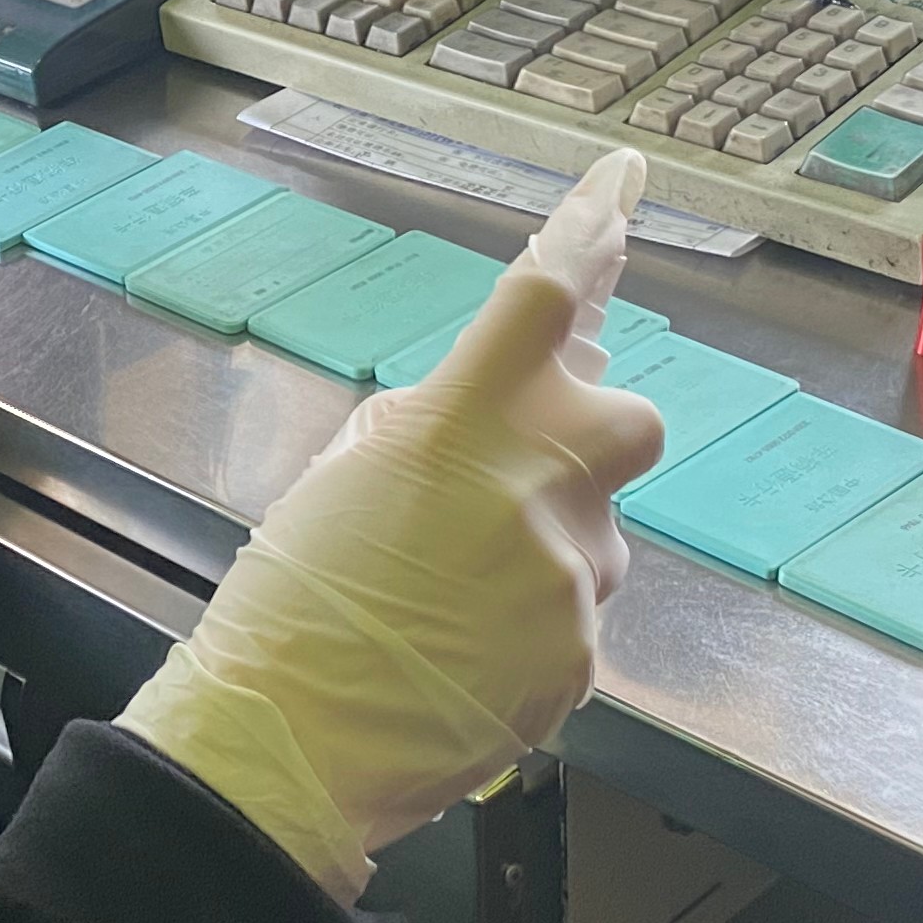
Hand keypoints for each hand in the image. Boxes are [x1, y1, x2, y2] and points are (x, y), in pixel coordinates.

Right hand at [120, 154, 667, 897]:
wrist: (293, 739)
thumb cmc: (296, 600)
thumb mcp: (347, 471)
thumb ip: (439, 424)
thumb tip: (499, 407)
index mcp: (460, 423)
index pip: (545, 298)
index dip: (593, 232)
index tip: (626, 184)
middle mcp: (534, 487)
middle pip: (629, 419)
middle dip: (594, 432)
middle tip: (530, 472)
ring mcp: (570, 575)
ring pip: (596, 533)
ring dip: (543, 550)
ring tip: (452, 602)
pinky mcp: (583, 653)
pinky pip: (577, 616)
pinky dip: (530, 627)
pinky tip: (462, 653)